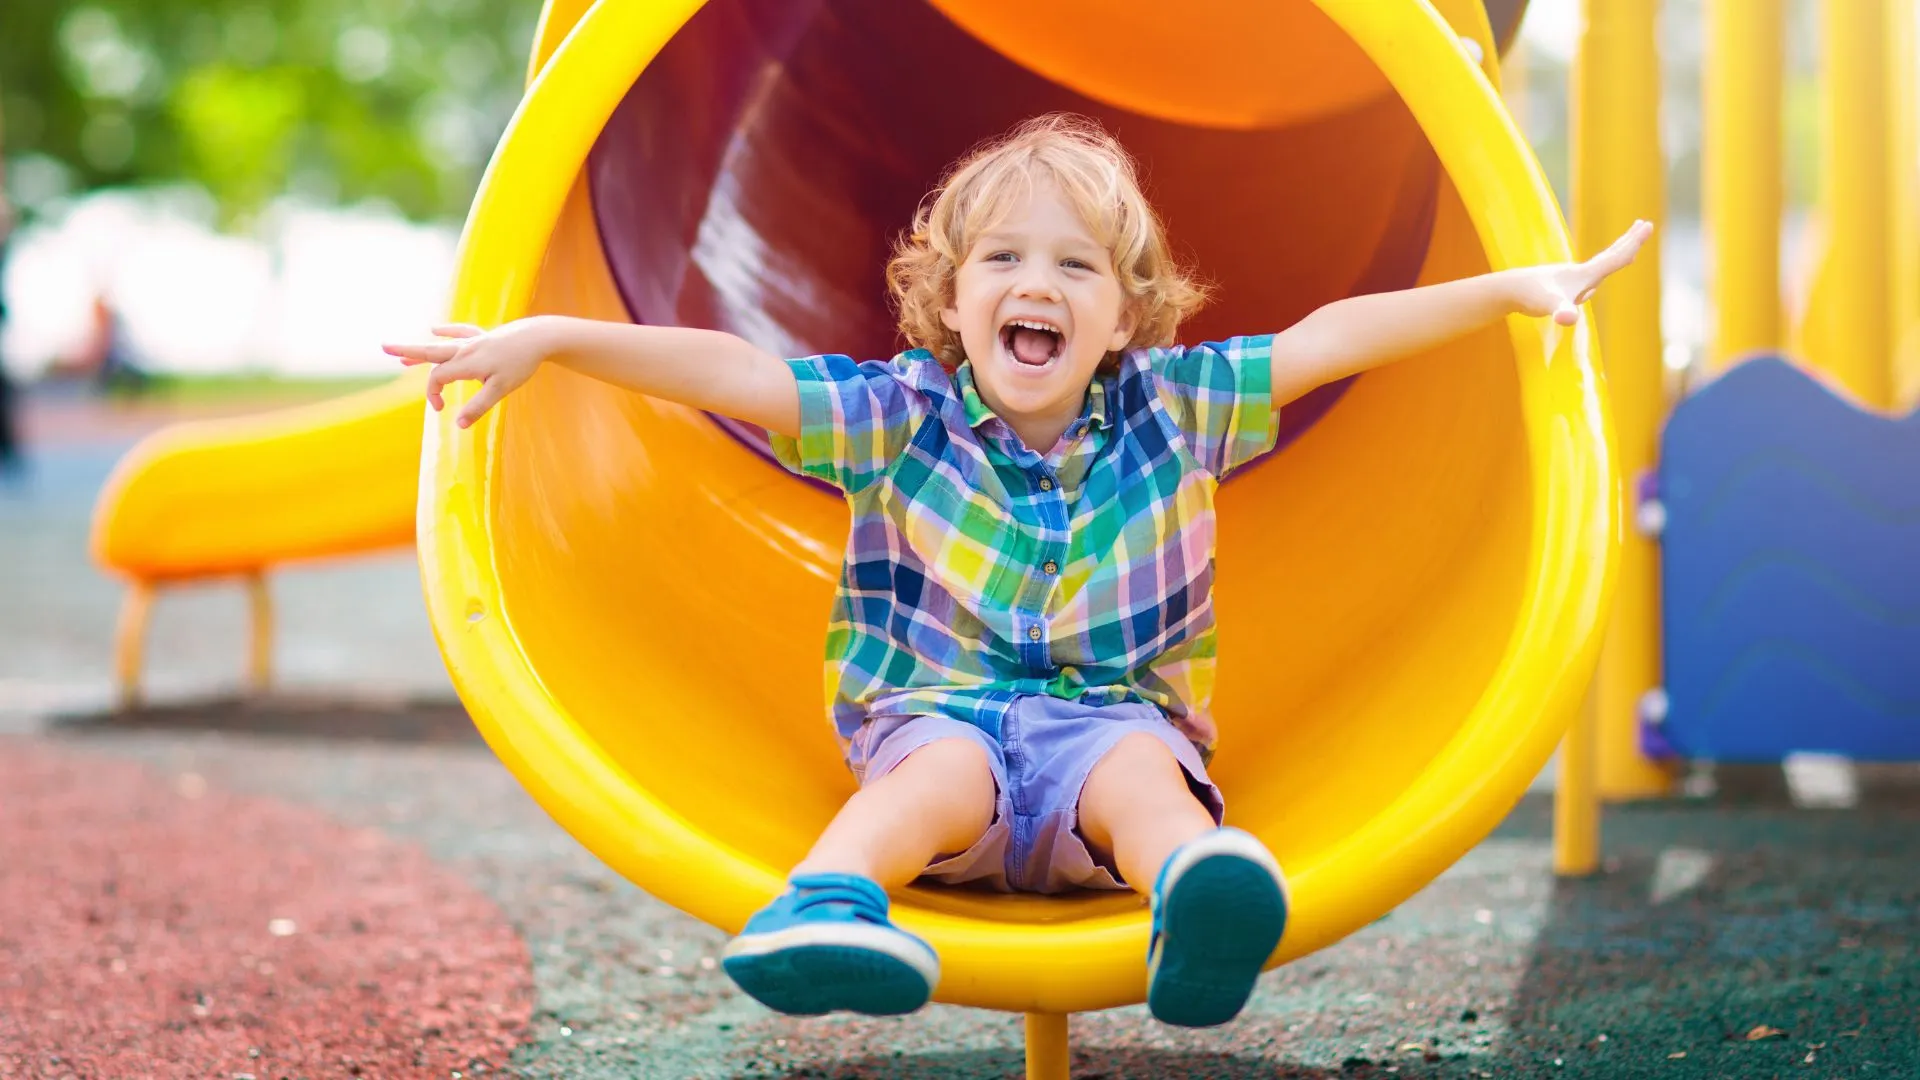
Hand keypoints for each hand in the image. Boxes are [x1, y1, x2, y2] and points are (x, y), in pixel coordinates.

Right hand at [383, 319, 548, 427]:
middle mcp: (465, 349)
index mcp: (466, 363)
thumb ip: (478, 406)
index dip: (433, 394)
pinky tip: (434, 328)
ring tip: (400, 355)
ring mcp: (473, 340)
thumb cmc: (520, 364)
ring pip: (441, 345)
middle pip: (430, 352)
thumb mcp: (500, 389)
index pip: (438, 378)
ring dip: (421, 350)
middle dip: (407, 352)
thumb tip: (458, 425)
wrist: (539, 337)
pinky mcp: (483, 335)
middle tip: (383, 347)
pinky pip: (460, 331)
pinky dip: (447, 331)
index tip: (440, 410)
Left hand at [1511, 219, 1653, 325]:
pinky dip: (1597, 273)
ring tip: (1629, 245)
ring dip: (1616, 254)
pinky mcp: (1559, 286)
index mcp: (1583, 274)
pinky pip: (1586, 278)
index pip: (1615, 258)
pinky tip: (1591, 285)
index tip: (1649, 225)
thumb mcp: (1550, 306)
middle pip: (1610, 255)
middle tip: (1644, 225)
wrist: (1505, 290)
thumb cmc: (1529, 297)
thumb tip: (1569, 319)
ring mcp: (1569, 279)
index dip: (1633, 244)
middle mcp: (1578, 273)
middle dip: (1629, 241)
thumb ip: (1562, 312)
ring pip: (1600, 265)